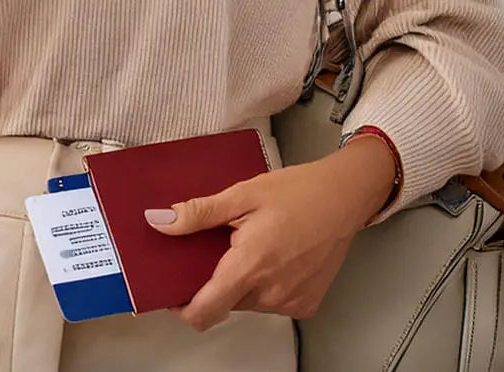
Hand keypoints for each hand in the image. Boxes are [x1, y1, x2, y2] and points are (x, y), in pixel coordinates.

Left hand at [143, 139, 396, 330]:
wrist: (344, 197)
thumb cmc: (296, 191)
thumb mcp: (242, 193)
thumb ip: (199, 213)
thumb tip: (159, 222)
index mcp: (250, 265)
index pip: (205, 311)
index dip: (182, 307)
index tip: (172, 290)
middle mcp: (270, 293)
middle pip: (224, 302)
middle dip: (213, 281)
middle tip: (216, 248)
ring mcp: (290, 303)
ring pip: (247, 303)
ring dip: (240, 282)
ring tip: (248, 245)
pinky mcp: (305, 305)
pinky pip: (271, 303)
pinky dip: (264, 285)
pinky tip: (272, 256)